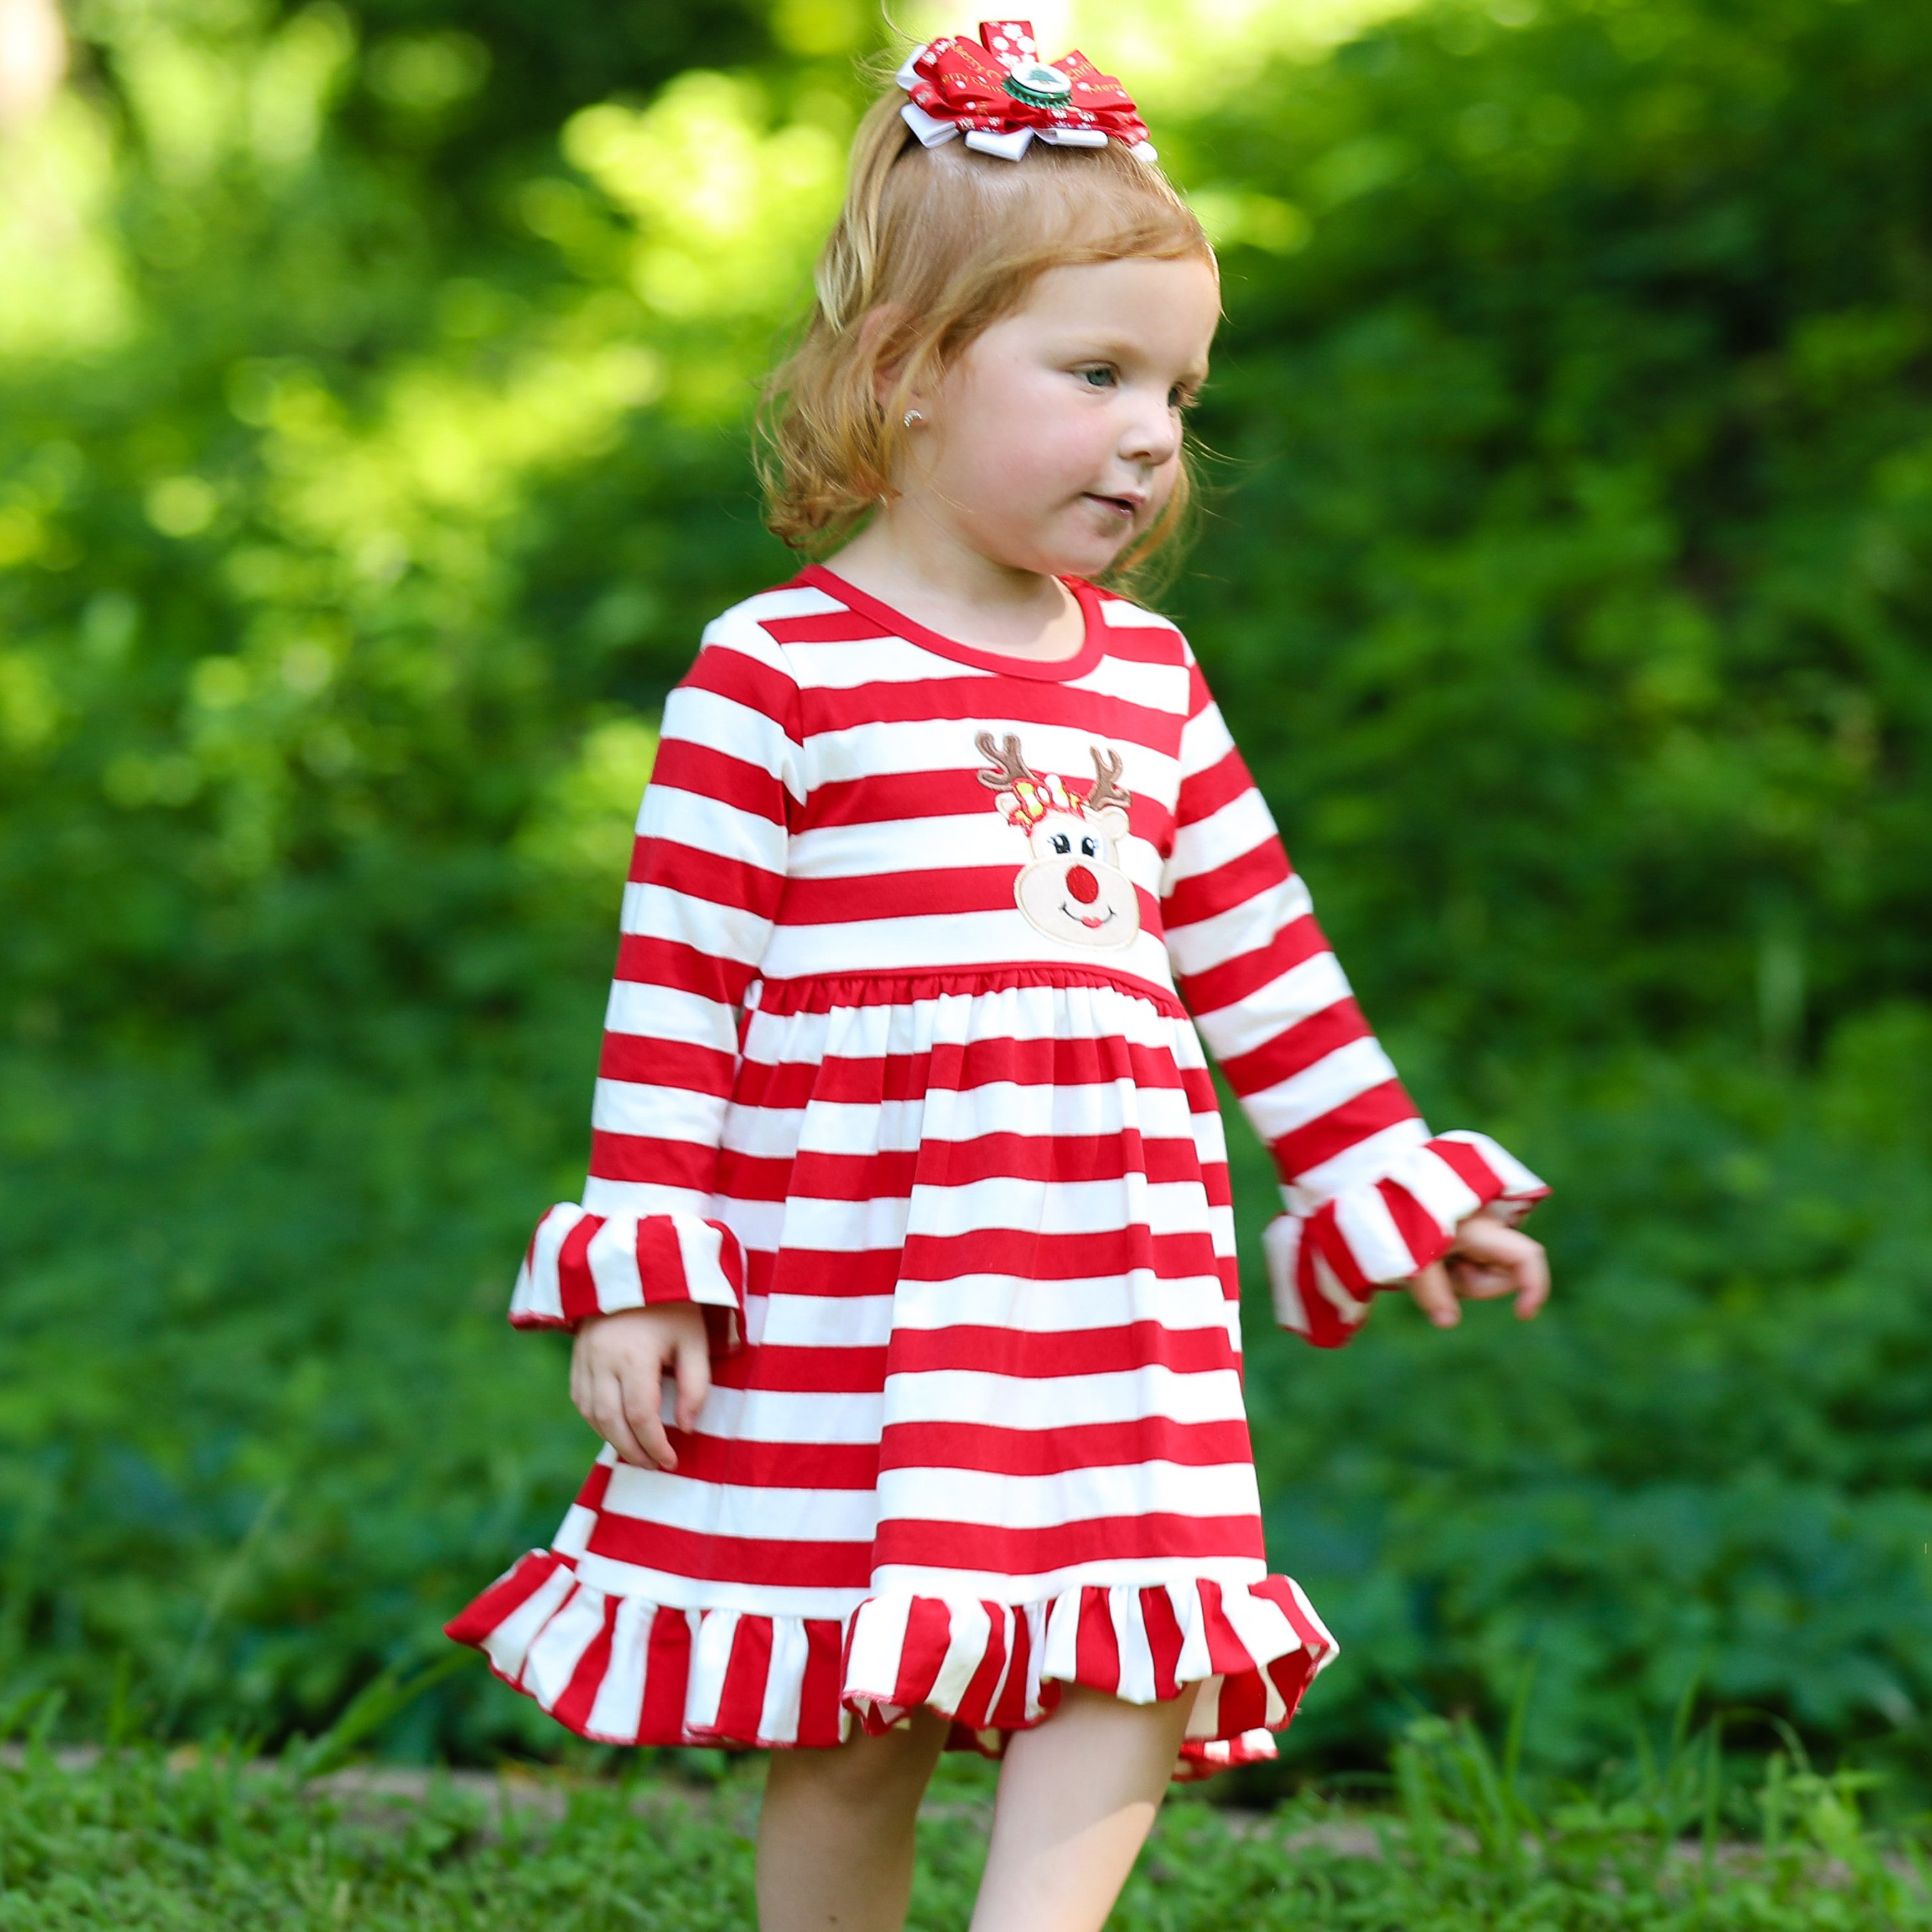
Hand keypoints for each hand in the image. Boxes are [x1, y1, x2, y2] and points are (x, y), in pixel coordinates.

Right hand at [569, 1303, 710, 1470]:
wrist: (637, 1266)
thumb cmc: (674, 1305)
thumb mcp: (695, 1340)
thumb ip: (695, 1385)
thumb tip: (685, 1427)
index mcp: (635, 1355)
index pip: (641, 1415)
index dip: (655, 1445)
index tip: (672, 1461)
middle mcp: (603, 1359)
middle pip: (611, 1421)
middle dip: (632, 1450)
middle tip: (654, 1465)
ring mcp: (585, 1357)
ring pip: (591, 1414)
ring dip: (612, 1439)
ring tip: (637, 1452)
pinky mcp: (577, 1355)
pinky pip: (580, 1398)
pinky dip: (596, 1420)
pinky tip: (616, 1428)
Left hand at [1405, 1211, 1549, 1329]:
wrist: (1387, 1192)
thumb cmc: (1399, 1215)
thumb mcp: (1411, 1254)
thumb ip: (1431, 1289)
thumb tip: (1448, 1322)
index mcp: (1484, 1228)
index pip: (1528, 1256)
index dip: (1535, 1287)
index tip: (1522, 1315)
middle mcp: (1489, 1229)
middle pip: (1502, 1275)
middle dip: (1472, 1284)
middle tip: (1437, 1268)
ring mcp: (1480, 1234)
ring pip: (1483, 1276)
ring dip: (1458, 1279)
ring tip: (1429, 1258)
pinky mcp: (1469, 1240)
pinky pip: (1470, 1270)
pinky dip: (1452, 1273)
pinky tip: (1431, 1260)